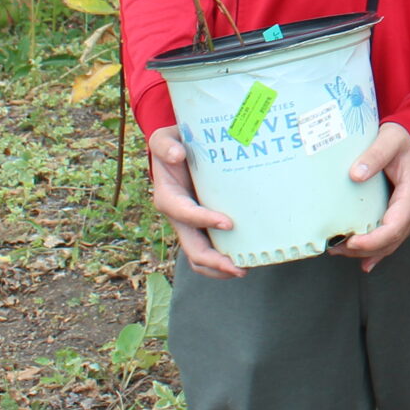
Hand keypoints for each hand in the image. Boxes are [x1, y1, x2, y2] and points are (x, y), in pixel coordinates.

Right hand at [148, 125, 244, 280]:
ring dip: (219, 268)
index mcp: (168, 197)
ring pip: (200, 257)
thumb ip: (165, 145)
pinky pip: (211, 248)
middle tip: (239, 268)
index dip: (203, 220)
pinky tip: (246, 259)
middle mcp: (179, 217)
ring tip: (244, 270)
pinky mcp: (203, 226)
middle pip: (192, 249)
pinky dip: (224, 259)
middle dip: (214, 262)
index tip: (228, 223)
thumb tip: (178, 155)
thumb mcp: (164, 139)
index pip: (184, 214)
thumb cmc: (174, 145)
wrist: (178, 150)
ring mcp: (191, 225)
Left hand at [334, 122, 409, 272]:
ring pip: (392, 242)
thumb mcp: (390, 139)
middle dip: (362, 248)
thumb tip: (355, 175)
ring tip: (340, 249)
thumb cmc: (405, 140)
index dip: (372, 240)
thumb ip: (374, 155)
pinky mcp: (409, 216)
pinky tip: (365, 262)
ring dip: (367, 250)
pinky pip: (394, 237)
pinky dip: (378, 250)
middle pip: (391, 240)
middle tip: (335, 247)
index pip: (394, 227)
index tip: (350, 241)